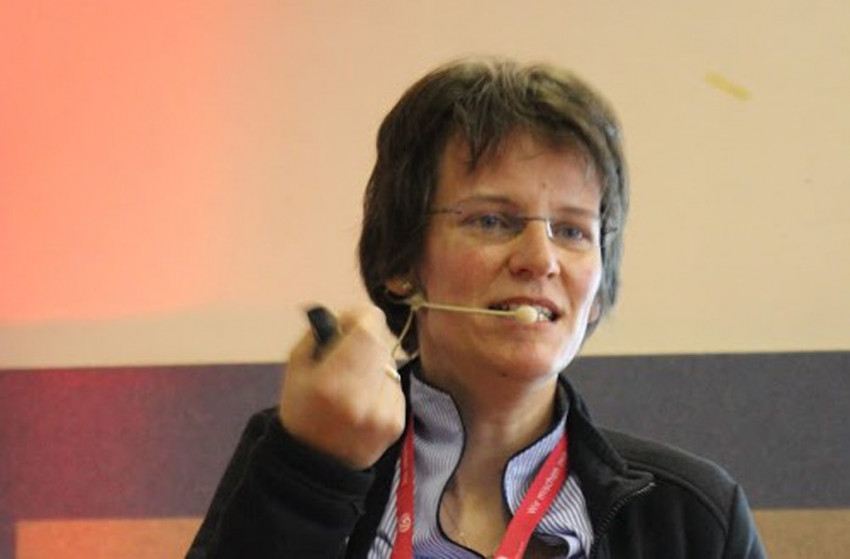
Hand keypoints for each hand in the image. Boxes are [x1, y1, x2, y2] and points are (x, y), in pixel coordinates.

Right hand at [279, 306, 405, 469]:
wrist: (316, 465)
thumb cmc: (301, 410)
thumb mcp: (296, 368)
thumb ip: (319, 336)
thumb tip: (344, 316)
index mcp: (333, 382)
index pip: (369, 328)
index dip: (359, 317)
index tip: (346, 324)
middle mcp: (364, 397)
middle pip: (380, 343)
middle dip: (365, 340)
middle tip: (347, 352)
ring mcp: (385, 412)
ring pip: (389, 364)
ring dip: (374, 364)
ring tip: (352, 384)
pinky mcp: (397, 422)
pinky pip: (394, 386)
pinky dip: (381, 386)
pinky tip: (363, 402)